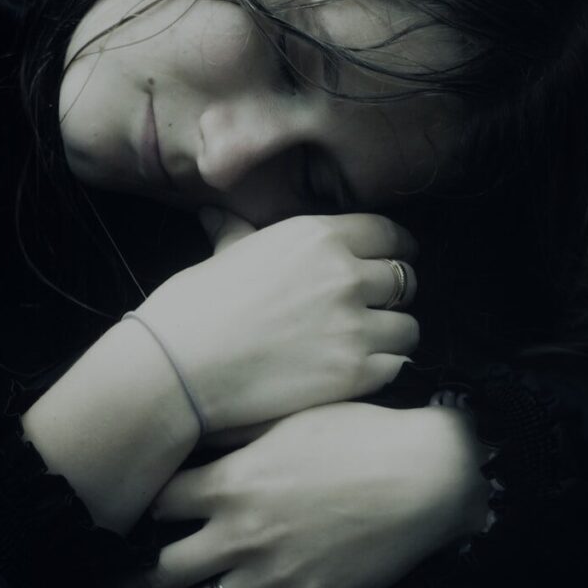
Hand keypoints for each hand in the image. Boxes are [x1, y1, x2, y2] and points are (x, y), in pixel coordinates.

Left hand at [108, 402, 490, 587]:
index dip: (129, 511)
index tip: (111, 519)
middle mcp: (240, 534)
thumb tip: (193, 431)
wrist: (422, 476)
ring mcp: (269, 578)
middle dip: (121, 580)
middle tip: (97, 584)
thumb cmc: (358, 435)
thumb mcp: (288, 418)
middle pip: (159, 567)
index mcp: (233, 481)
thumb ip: (234, 431)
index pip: (157, 503)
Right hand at [134, 211, 418, 431]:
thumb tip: (216, 214)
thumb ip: (239, 232)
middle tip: (380, 306)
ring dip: (394, 334)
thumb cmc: (194, 306)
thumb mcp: (224, 254)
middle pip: (405, 279)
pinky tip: (360, 370)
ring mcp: (353, 326)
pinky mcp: (353, 373)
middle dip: (396, 293)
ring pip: (408, 327)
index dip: (398, 248)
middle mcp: (344, 275)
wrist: (178, 365)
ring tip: (374, 342)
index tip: (398, 258)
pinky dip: (383, 369)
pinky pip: (396, 366)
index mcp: (318, 236)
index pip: (389, 234)